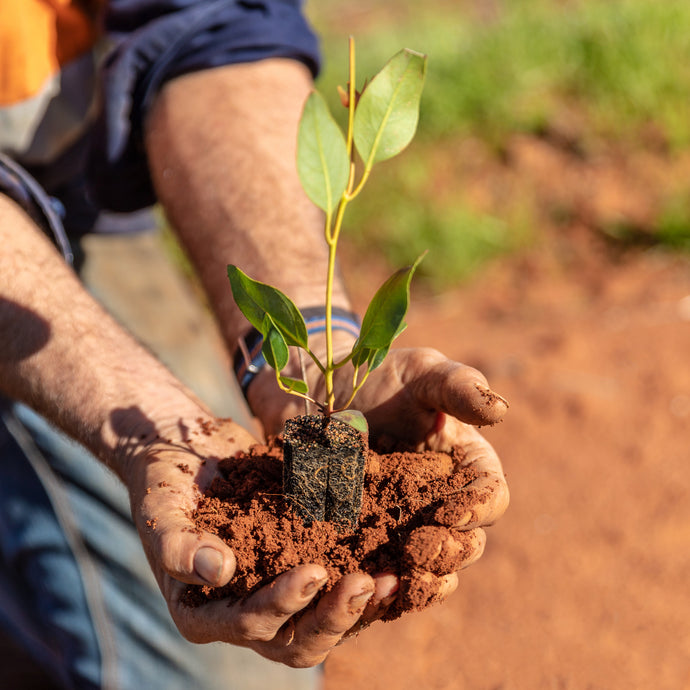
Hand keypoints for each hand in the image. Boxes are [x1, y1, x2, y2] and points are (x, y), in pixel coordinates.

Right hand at [123, 413, 396, 666]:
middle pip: (298, 640)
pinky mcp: (299, 563)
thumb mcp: (161, 512)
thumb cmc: (163, 485)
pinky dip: (366, 577)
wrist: (185, 453)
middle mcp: (245, 611)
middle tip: (366, 582)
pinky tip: (397, 559)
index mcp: (206, 612)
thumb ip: (180, 546)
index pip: (251, 624)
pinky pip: (336, 582)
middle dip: (335, 617)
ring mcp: (276, 589)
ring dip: (361, 606)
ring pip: (325, 619)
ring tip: (393, 579)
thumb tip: (217, 570)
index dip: (284, 604)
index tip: (314, 571)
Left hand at [349, 347, 509, 606]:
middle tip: (421, 549)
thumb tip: (499, 411)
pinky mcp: (372, 541)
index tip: (449, 510)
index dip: (478, 508)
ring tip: (400, 578)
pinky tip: (371, 588)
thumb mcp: (420, 371)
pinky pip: (389, 575)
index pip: (492, 496)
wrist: (319, 391)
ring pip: (433, 569)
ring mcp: (408, 526)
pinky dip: (386, 588)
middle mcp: (444, 502)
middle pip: (468, 543)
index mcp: (467, 465)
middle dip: (451, 552)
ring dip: (424, 580)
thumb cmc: (378, 376)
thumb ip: (457, 385)